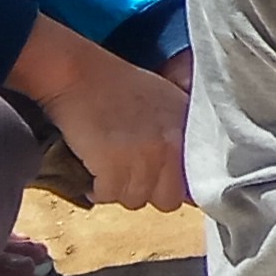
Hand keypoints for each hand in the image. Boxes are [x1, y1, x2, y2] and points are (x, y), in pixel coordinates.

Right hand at [9, 18, 192, 210]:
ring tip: (108, 166)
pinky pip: (108, 196)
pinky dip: (97, 189)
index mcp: (189, 130)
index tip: (158, 178)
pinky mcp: (115, 168)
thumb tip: (181, 170)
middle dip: (148, 190)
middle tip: (130, 173)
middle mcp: (173, 147)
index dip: (174, 183)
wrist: (80, 75)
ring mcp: (145, 159)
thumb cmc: (116, 85)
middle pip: (167, 199)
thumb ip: (179, 135)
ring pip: (135, 200)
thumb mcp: (166, 102)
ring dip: (119, 189)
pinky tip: (93, 170)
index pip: (196, 181)